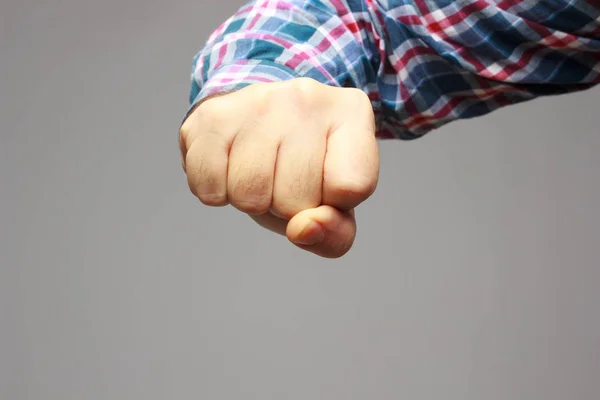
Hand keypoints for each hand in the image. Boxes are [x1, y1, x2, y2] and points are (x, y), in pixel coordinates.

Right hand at [180, 78, 378, 257]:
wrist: (254, 120)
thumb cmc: (302, 168)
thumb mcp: (335, 203)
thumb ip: (335, 233)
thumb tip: (302, 230)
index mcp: (351, 113)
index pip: (351, 187)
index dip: (333, 206)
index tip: (326, 186)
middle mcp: (307, 97)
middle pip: (297, 200)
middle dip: (287, 207)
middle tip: (284, 179)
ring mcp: (257, 101)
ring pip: (251, 196)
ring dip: (252, 202)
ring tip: (259, 173)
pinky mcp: (213, 115)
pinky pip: (210, 188)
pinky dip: (217, 193)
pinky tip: (229, 167)